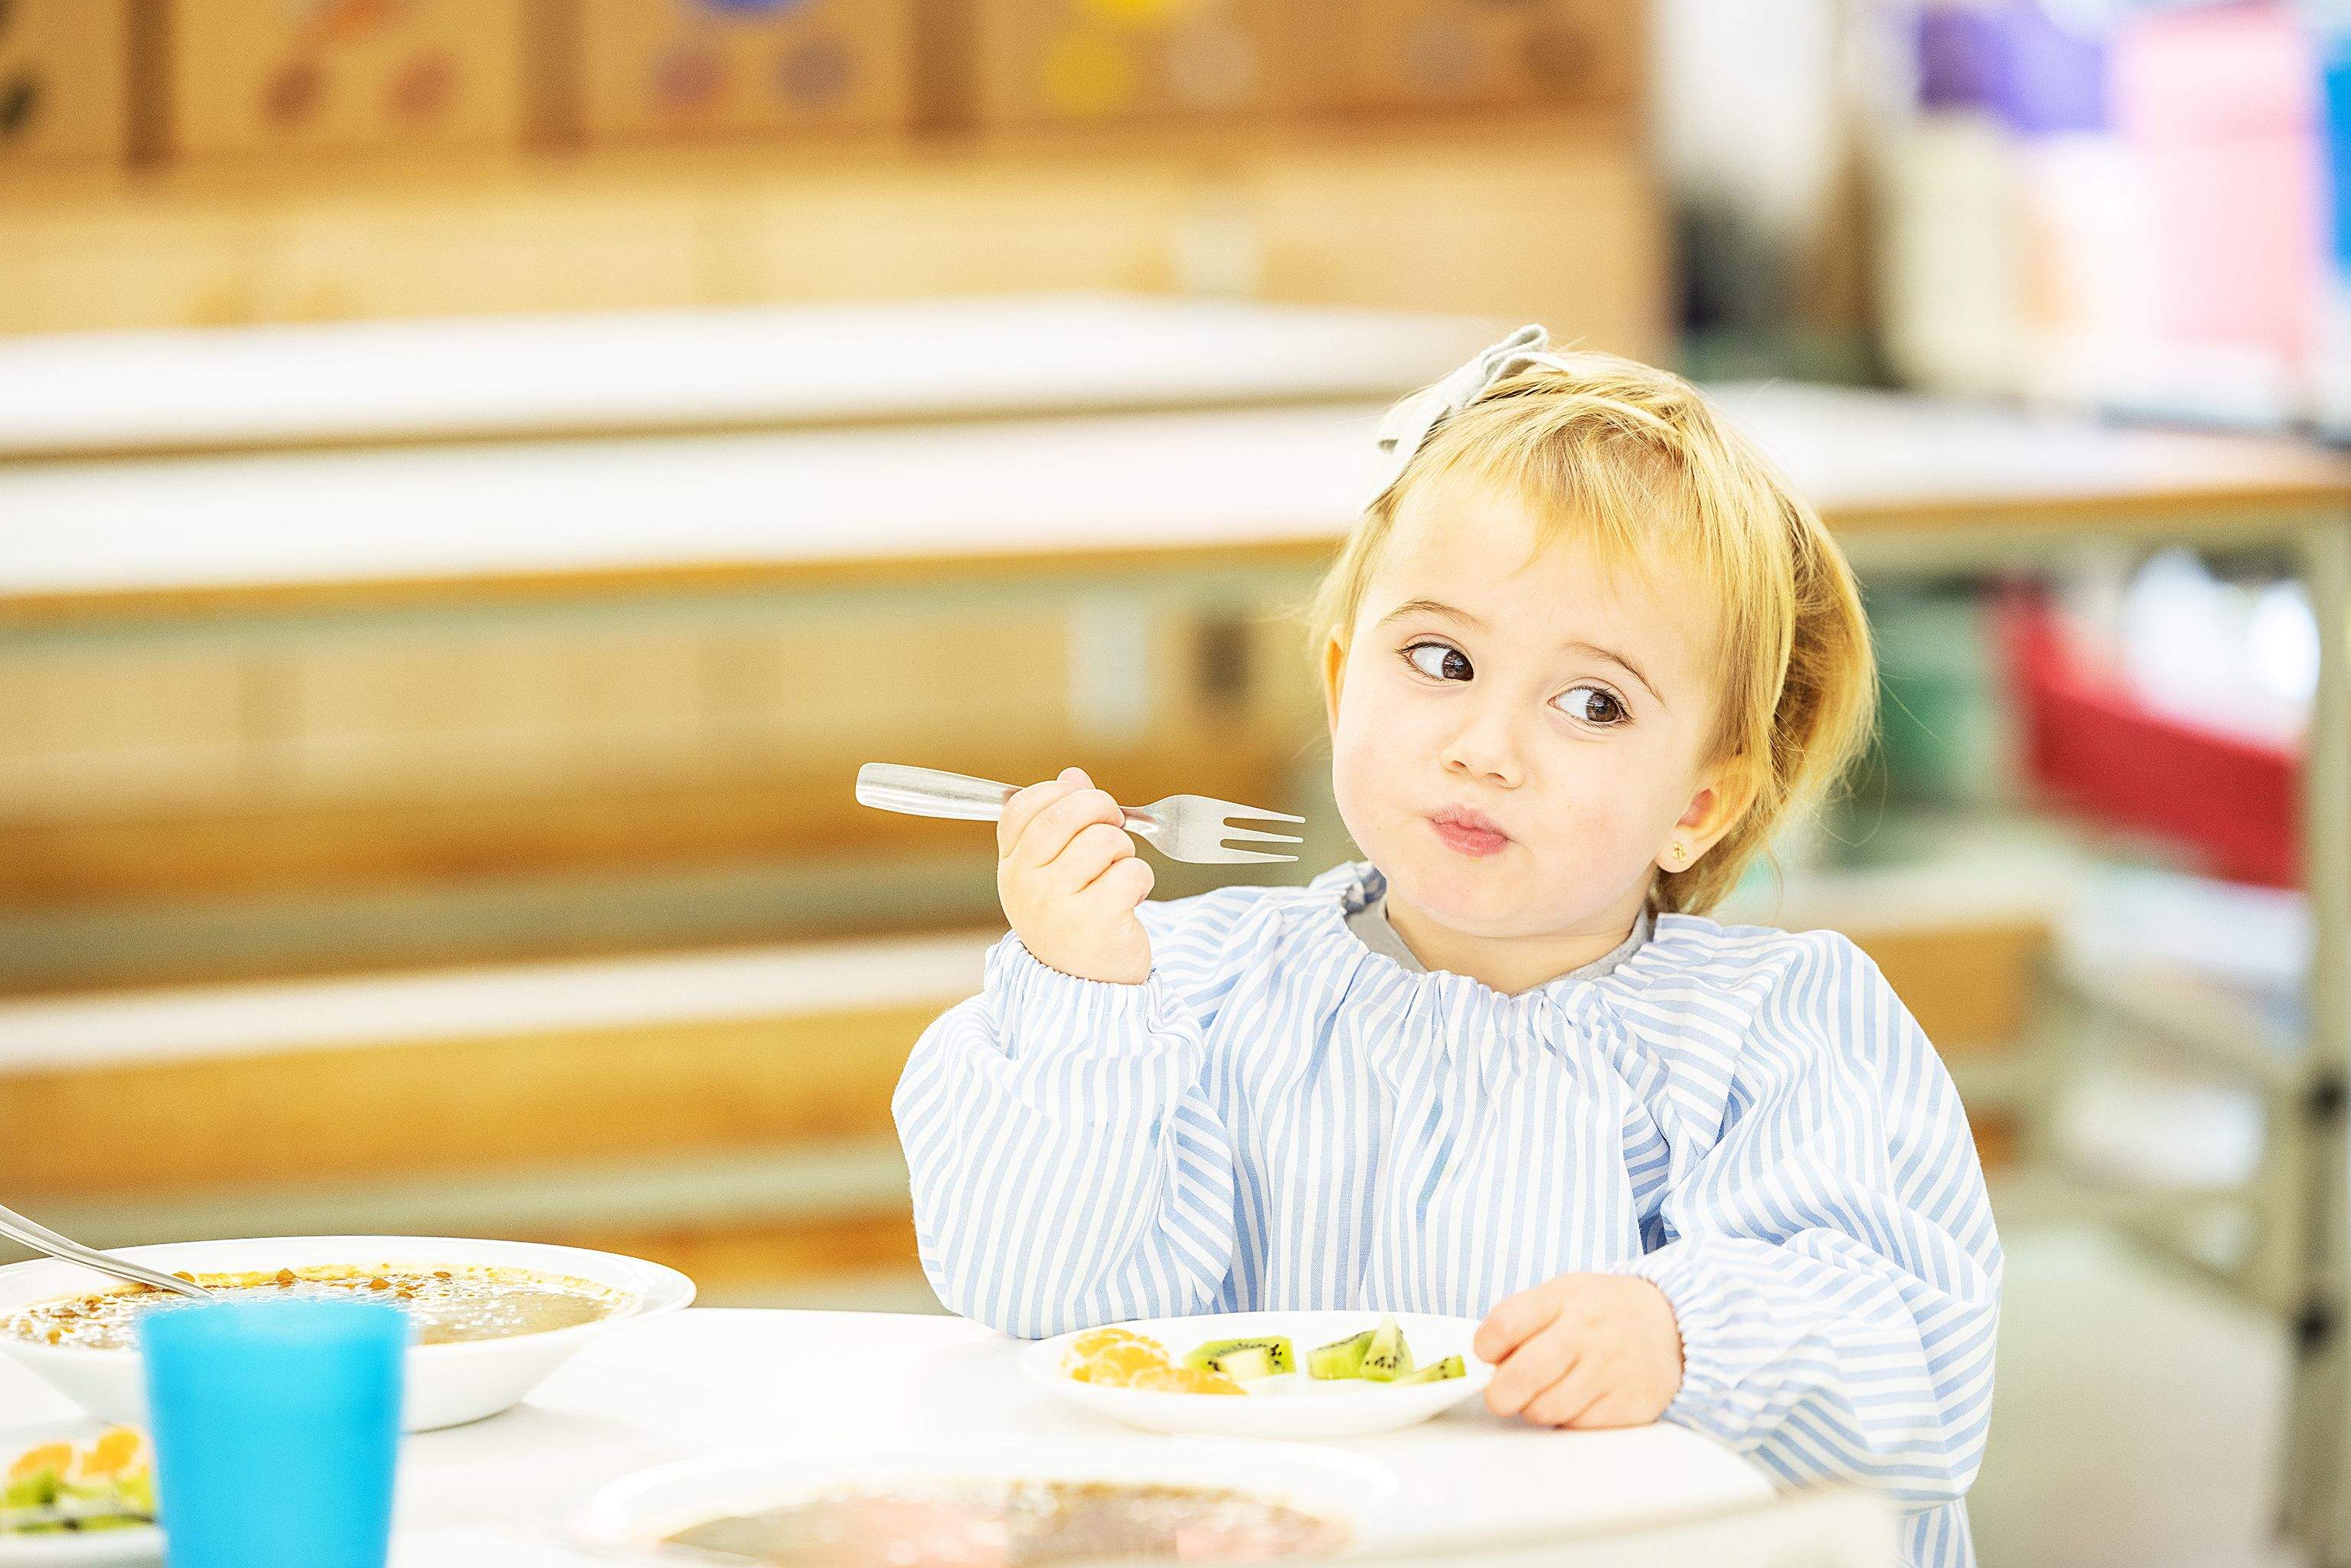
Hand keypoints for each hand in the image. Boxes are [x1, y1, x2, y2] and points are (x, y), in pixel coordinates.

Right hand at [997, 767, 1154, 984]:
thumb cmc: (1074, 920)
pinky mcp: (1096, 923)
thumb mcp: (1055, 871)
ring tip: (1119, 872)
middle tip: (1114, 825)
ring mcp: (1058, 906)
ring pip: (1104, 840)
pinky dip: (1142, 879)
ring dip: (1125, 850)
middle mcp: (1026, 885)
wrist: (1087, 988)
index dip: (1058, 792)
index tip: (1081, 801)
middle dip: (1102, 808)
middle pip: (1066, 813)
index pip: (1022, 806)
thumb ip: (1062, 819)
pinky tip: (1131, 898)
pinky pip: (1131, 871)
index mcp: (1011, 867)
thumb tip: (1073, 775)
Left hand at [1473, 1273, 1684, 1428]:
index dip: (1484, 1347)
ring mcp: (1609, 1370)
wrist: (1674, 1323)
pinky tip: (1578, 1398)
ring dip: (1534, 1408)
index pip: (1505, 1324)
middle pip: (1522, 1375)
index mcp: (1562, 1300)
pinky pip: (1576, 1425)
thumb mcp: (1565, 1293)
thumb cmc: (1604, 1311)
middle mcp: (1586, 1333)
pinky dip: (1568, 1418)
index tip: (1486, 1355)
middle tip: (1501, 1394)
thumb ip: (1524, 1319)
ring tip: (1545, 1391)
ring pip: (1545, 1409)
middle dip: (1499, 1394)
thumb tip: (1481, 1360)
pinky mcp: (1628, 1405)